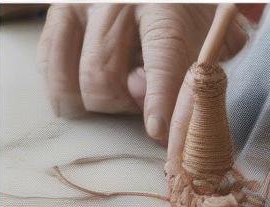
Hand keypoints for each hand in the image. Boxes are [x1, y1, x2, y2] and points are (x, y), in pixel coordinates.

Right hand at [38, 4, 246, 145]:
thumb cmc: (197, 18)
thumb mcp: (217, 41)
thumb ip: (202, 76)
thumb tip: (178, 118)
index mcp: (165, 7)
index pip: (160, 59)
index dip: (158, 99)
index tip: (157, 131)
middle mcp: (117, 1)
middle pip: (104, 74)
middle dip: (122, 106)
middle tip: (141, 110)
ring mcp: (83, 3)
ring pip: (80, 75)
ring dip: (101, 103)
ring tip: (122, 99)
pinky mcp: (60, 9)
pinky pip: (51, 60)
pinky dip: (65, 90)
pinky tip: (82, 101)